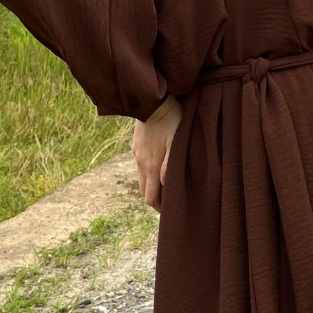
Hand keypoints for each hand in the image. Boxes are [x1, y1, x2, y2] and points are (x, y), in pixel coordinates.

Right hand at [132, 94, 182, 211]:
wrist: (152, 100)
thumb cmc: (170, 120)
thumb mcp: (176, 141)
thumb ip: (171, 164)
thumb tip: (166, 184)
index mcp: (150, 166)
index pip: (150, 197)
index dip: (159, 208)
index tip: (170, 211)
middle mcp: (140, 163)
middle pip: (144, 191)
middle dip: (155, 199)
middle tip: (169, 201)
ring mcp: (136, 154)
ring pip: (141, 178)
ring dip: (151, 185)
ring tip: (164, 186)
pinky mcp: (136, 145)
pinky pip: (140, 165)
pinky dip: (148, 172)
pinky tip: (158, 165)